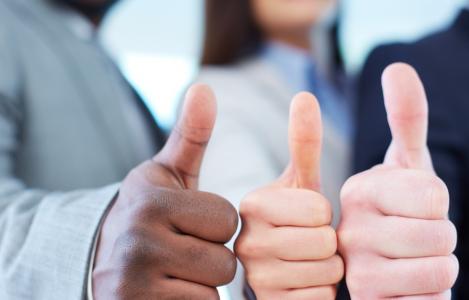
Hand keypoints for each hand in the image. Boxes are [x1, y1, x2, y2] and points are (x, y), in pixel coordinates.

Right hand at [92, 85, 237, 299]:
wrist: (98, 255)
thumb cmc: (146, 210)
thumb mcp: (164, 172)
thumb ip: (191, 133)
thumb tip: (205, 87)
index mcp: (151, 202)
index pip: (227, 219)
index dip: (216, 222)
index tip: (192, 221)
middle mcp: (138, 243)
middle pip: (224, 261)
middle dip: (211, 256)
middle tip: (184, 248)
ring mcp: (133, 284)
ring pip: (212, 293)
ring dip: (202, 283)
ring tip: (175, 270)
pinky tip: (169, 290)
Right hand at [235, 93, 343, 298]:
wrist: (269, 269)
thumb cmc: (288, 221)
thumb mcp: (294, 183)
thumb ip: (302, 142)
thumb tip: (305, 95)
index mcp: (252, 204)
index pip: (320, 209)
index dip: (322, 214)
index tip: (303, 217)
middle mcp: (245, 241)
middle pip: (325, 243)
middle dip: (326, 244)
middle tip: (304, 241)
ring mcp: (253, 278)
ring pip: (326, 274)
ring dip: (325, 270)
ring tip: (301, 263)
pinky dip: (318, 295)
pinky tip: (298, 286)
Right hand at [338, 63, 457, 298]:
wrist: (370, 268)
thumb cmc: (395, 213)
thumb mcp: (403, 168)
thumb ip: (405, 119)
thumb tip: (397, 67)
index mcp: (357, 190)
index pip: (434, 195)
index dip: (438, 206)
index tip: (412, 208)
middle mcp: (345, 227)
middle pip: (442, 236)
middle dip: (441, 240)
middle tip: (411, 238)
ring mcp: (349, 267)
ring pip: (440, 273)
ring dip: (436, 271)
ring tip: (406, 263)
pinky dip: (425, 298)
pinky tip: (400, 290)